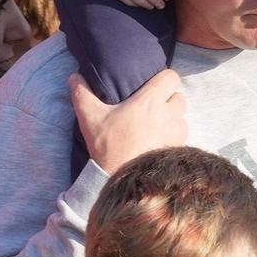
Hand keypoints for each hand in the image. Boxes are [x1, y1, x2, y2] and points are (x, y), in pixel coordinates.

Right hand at [69, 68, 186, 173]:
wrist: (121, 180)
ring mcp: (175, 133)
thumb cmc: (107, 147)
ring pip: (182, 117)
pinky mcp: (177, 149)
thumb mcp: (90, 118)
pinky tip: (158, 141)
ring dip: (172, 118)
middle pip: (179, 97)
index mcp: (149, 101)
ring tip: (156, 125)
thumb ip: (82, 94)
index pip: (171, 77)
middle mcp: (167, 114)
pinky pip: (182, 136)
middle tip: (153, 106)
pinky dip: (173, 136)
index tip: (153, 85)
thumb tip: (74, 76)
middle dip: (169, 99)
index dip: (164, 78)